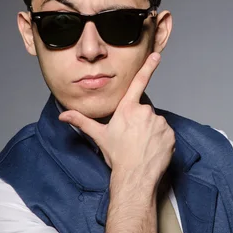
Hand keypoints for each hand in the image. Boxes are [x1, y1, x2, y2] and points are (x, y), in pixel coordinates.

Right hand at [59, 53, 174, 183]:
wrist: (135, 177)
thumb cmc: (117, 156)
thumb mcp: (99, 136)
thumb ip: (81, 121)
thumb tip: (62, 115)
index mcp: (128, 109)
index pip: (138, 83)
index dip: (148, 67)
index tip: (156, 55)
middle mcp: (145, 112)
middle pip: (144, 111)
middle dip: (139, 121)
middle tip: (132, 138)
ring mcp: (159, 123)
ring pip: (155, 123)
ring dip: (150, 131)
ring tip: (141, 146)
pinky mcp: (170, 134)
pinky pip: (166, 133)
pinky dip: (161, 140)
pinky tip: (152, 150)